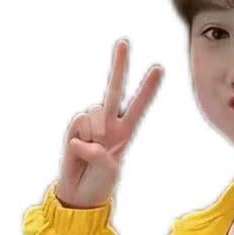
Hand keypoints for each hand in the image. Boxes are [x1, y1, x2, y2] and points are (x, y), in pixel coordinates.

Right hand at [56, 37, 162, 209]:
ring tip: (92, 150)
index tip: (159, 68)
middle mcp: (108, 122)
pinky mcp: (74, 127)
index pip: (139, 106)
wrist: (78, 193)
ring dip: (95, 133)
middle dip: (119, 66)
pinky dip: (80, 137)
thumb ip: (101, 154)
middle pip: (114, 89)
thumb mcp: (111, 171)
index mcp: (125, 131)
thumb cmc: (100, 183)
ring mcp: (91, 123)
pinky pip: (79, 122)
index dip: (148, 89)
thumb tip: (83, 139)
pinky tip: (78, 149)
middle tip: (124, 41)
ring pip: (95, 112)